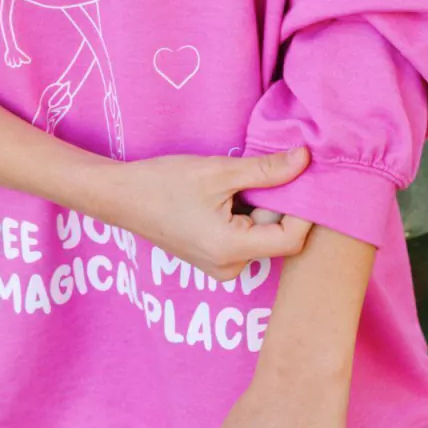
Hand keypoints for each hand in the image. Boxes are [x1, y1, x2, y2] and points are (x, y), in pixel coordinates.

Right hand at [106, 148, 313, 280]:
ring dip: (259, 210)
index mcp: (231, 249)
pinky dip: (245, 217)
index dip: (302, 210)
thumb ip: (266, 169)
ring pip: (262, 238)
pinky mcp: (215, 260)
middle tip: (257, 176)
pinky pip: (246, 240)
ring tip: (232, 187)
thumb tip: (306, 159)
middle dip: (276, 206)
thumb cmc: (164, 183)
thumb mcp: (218, 171)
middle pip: (278, 238)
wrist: (121, 197)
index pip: (291, 239)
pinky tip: (223, 199)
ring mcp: (221, 268)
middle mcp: (229, 268)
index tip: (297, 179)